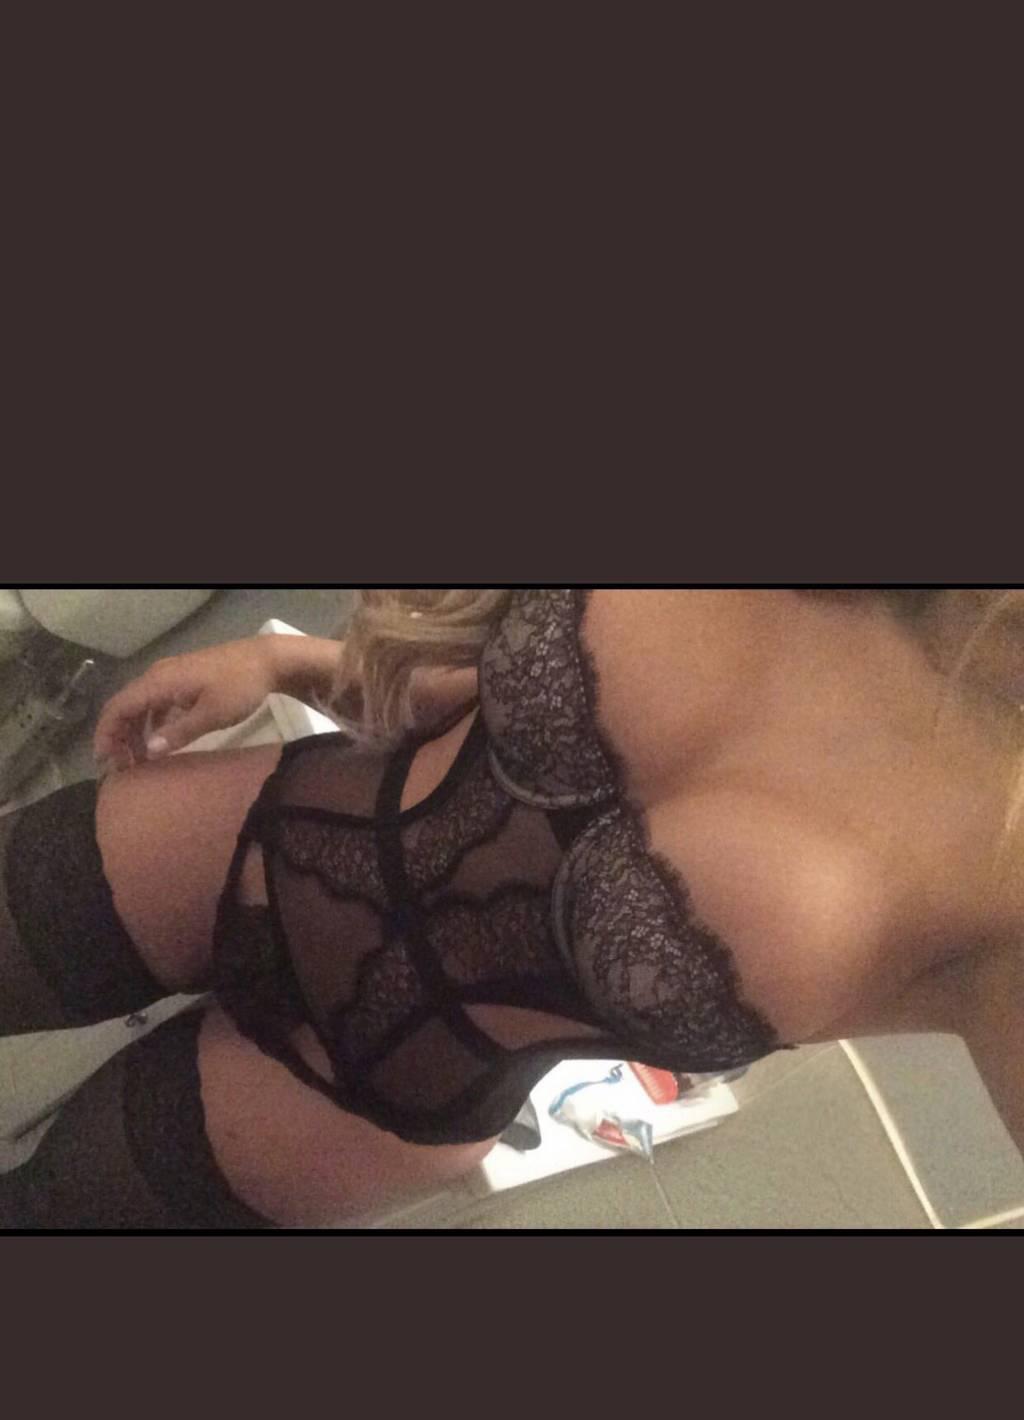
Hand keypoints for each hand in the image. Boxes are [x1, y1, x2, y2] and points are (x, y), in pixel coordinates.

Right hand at [93, 638, 280, 770]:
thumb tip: (149, 751)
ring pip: (142, 706)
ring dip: (136, 732)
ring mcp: (172, 677)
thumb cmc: (240, 686)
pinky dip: (153, 724)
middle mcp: (158, 676)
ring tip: (139, 761)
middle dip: (119, 738)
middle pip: (126, 707)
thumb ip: (179, 732)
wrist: (268, 660)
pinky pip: (158, 703)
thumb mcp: (211, 714)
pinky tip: (160, 744)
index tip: (105, 762)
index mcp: (159, 682)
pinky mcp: (185, 681)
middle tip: (123, 768)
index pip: (118, 707)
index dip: (106, 734)